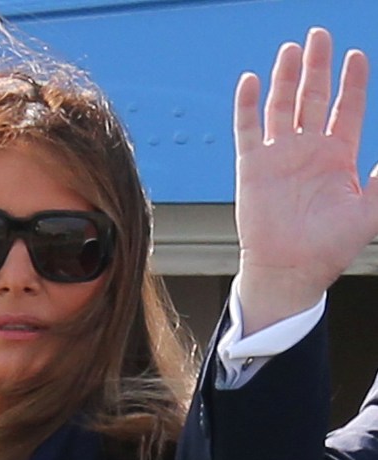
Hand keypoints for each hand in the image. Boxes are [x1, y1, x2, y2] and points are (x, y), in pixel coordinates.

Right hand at [235, 28, 377, 332]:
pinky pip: (247, 130)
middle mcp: (307, 152)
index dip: (352, 82)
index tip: (356, 57)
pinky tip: (251, 81)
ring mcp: (278, 157)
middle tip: (320, 35)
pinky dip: (247, 105)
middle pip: (313, 98)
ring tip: (292, 49)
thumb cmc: (329, 248)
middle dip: (318, 67)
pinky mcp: (252, 168)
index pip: (345, 108)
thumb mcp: (370, 210)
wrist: (290, 271)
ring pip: (282, 106)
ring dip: (286, 78)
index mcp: (337, 157)